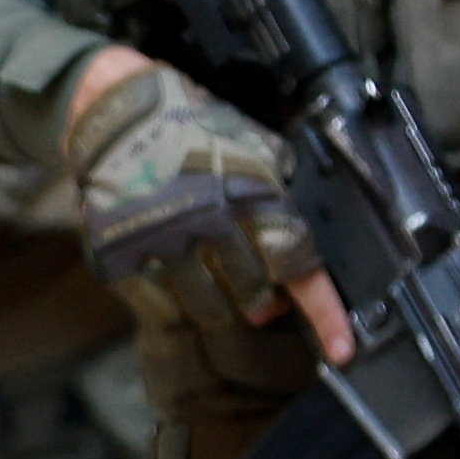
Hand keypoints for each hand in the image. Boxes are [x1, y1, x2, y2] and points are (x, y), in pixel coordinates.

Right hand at [61, 50, 352, 358]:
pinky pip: (160, 307)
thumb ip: (278, 191)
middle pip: (254, 295)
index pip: (299, 265)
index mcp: (251, 194)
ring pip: (208, 308)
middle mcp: (210, 222)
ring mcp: (163, 241)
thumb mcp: (252, 144)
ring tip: (210, 278)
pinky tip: (172, 277)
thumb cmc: (192, 126)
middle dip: (261, 300)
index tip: (341, 349)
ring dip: (218, 303)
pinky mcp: (122, 255)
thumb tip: (299, 241)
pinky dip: (173, 302)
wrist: (118, 109)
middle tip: (258, 294)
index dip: (324, 313)